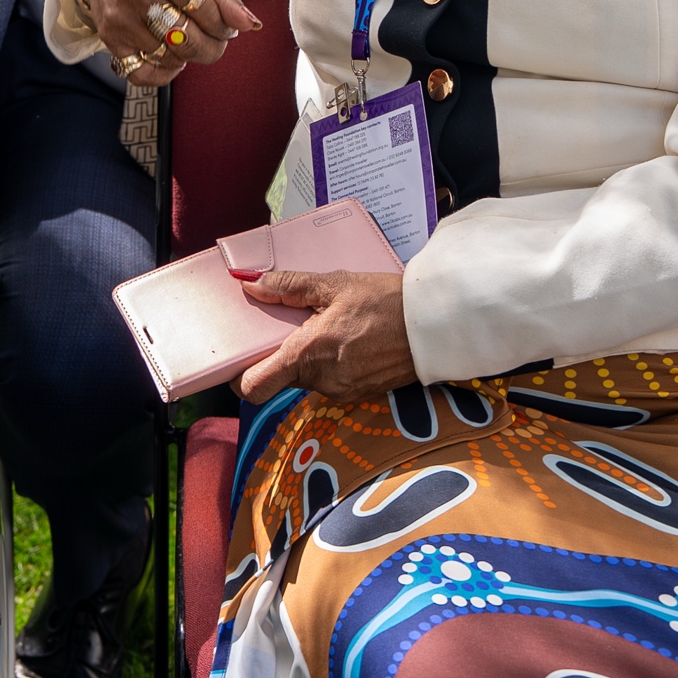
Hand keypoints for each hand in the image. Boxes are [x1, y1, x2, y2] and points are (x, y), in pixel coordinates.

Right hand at [84, 0, 261, 86]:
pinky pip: (140, 73)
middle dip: (212, 47)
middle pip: (189, 40)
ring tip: (189, 39)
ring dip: (188, 56)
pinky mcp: (109, 36)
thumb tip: (249, 24)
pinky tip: (171, 59)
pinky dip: (162, 74)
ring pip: (169, 57)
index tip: (226, 25)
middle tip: (215, 40)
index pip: (208, 14)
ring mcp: (122, 18)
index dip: (225, 26)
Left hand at [238, 269, 415, 403]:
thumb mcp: (335, 283)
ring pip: (307, 379)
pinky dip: (331, 364)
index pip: (254, 388)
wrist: (436, 325)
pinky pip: (331, 381)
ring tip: (329, 326)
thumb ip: (288, 286)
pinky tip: (349, 339)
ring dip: (309, 358)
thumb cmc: (386, 300)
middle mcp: (321, 381)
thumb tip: (249, 283)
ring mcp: (342, 392)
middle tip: (294, 323)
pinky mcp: (360, 394)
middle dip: (282, 354)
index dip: (241, 376)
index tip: (243, 356)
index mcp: (308, 354)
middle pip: (281, 378)